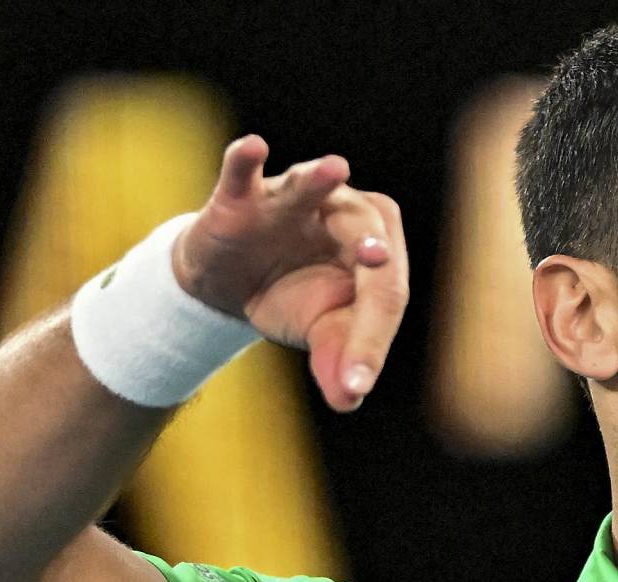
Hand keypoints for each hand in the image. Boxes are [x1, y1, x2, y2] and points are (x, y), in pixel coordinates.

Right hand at [172, 135, 407, 411]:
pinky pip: (243, 174)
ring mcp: (293, 199)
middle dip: (371, 261)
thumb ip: (338, 360)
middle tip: (376, 264)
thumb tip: (349, 399)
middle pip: (367, 238)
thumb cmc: (292, 296)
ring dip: (320, 178)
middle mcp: (346, 212)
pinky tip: (254, 147)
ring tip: (336, 166)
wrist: (231, 281)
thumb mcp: (319, 332)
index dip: (370, 341)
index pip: (385, 294)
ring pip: (313, 186)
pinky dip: (245, 160)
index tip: (352, 384)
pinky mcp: (241, 198)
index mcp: (379, 247)